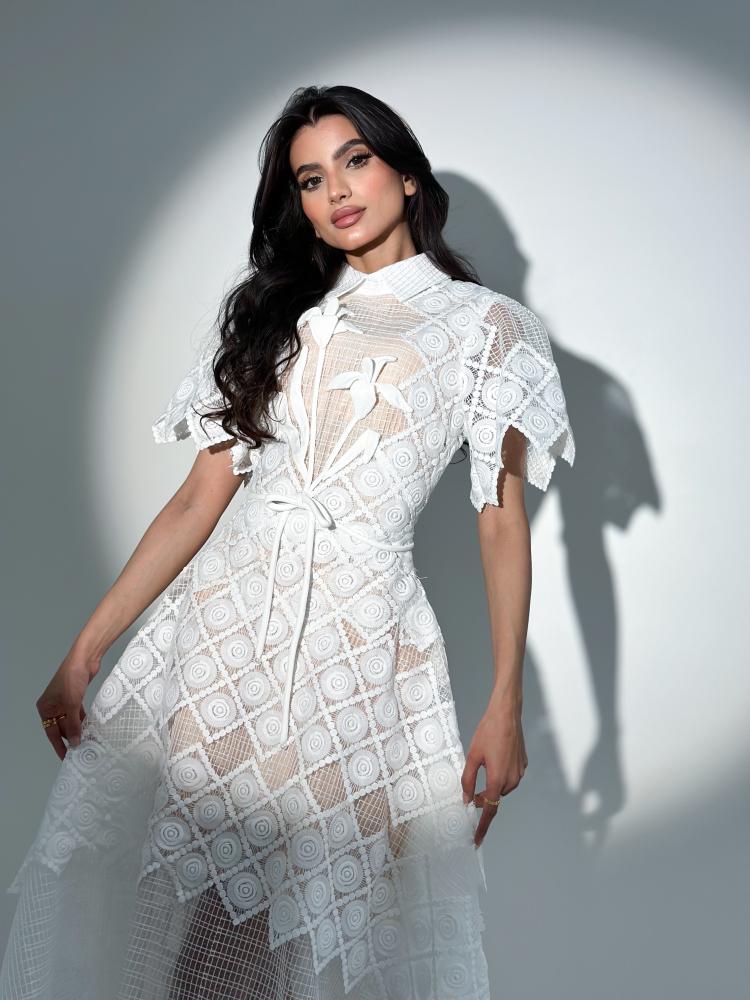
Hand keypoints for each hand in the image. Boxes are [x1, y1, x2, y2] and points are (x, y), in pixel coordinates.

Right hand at [36, 646, 100, 759]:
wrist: (84, 657)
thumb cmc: (72, 677)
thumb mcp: (72, 703)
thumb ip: (73, 724)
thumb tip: (74, 742)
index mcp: (45, 707)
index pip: (51, 732)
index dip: (59, 746)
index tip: (66, 758)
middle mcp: (53, 705)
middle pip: (62, 727)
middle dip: (71, 738)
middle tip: (83, 751)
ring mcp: (64, 701)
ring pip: (71, 721)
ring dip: (79, 730)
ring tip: (88, 743)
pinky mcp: (75, 696)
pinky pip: (78, 713)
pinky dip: (83, 720)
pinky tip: (91, 728)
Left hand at [461, 696, 527, 846]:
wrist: (507, 713)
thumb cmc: (488, 732)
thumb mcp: (472, 756)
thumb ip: (468, 780)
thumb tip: (466, 798)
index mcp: (497, 780)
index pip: (488, 810)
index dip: (481, 826)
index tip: (476, 840)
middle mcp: (512, 780)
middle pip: (494, 798)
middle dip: (482, 799)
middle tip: (469, 792)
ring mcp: (519, 772)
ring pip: (502, 787)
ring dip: (491, 785)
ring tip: (483, 766)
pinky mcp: (523, 764)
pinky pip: (510, 776)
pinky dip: (500, 775)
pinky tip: (494, 758)